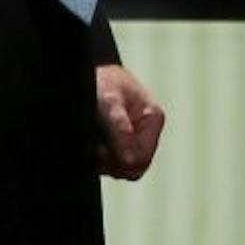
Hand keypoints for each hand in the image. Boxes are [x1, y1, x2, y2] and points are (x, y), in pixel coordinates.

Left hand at [95, 64, 165, 180]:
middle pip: (133, 168)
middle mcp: (147, 132)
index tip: (99, 150)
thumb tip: (130, 162)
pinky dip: (101, 160)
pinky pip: (114, 165)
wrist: (91, 75)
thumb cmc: (102, 82)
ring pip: (123, 169)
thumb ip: (120, 130)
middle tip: (94, 148)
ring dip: (104, 162)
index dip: (119, 160)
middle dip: (112, 163)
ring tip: (92, 143)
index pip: (142, 158)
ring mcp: (134, 140)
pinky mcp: (121, 145)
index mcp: (153, 119)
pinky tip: (92, 145)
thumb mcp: (109, 102)